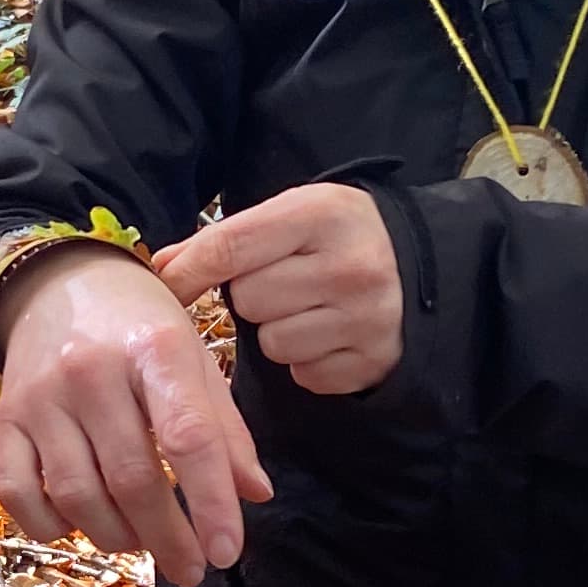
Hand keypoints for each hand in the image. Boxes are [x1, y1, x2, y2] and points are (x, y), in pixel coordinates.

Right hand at [0, 248, 271, 586]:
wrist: (58, 282)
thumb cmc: (139, 326)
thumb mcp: (193, 358)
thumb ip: (225, 428)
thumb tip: (255, 495)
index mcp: (155, 350)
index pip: (188, 437)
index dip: (211, 503)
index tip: (228, 552)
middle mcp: (92, 372)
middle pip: (132, 479)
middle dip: (168, 538)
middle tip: (191, 567)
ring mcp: (41, 397)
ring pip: (77, 496)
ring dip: (117, 537)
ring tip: (143, 541)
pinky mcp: (3, 418)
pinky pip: (18, 494)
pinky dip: (52, 527)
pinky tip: (82, 525)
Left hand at [155, 183, 403, 396]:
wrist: (427, 266)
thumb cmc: (342, 235)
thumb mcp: (294, 213)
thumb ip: (229, 238)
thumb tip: (161, 267)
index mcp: (322, 215)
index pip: (230, 247)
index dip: (187, 271)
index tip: (161, 286)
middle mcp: (349, 267)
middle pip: (249, 299)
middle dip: (254, 295)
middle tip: (285, 281)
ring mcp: (365, 319)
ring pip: (273, 343)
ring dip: (280, 330)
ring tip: (312, 308)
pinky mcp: (371, 362)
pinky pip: (304, 373)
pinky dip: (308, 359)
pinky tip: (331, 333)